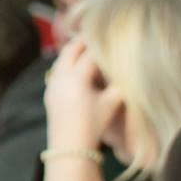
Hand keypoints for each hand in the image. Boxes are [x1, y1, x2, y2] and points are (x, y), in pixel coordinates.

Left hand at [43, 38, 122, 152]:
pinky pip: (57, 70)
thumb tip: (130, 68)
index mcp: (77, 78)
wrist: (70, 148)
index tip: (112, 35)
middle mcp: (61, 78)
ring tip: (87, 46)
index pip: (90, 54)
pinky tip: (77, 66)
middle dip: (83, 40)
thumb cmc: (94, 125)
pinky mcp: (49, 93)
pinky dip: (68, 63)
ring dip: (74, 51)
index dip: (102, 44)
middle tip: (96, 32)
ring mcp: (52, 85)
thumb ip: (120, 83)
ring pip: (62, 59)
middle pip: (70, 50)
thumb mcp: (112, 103)